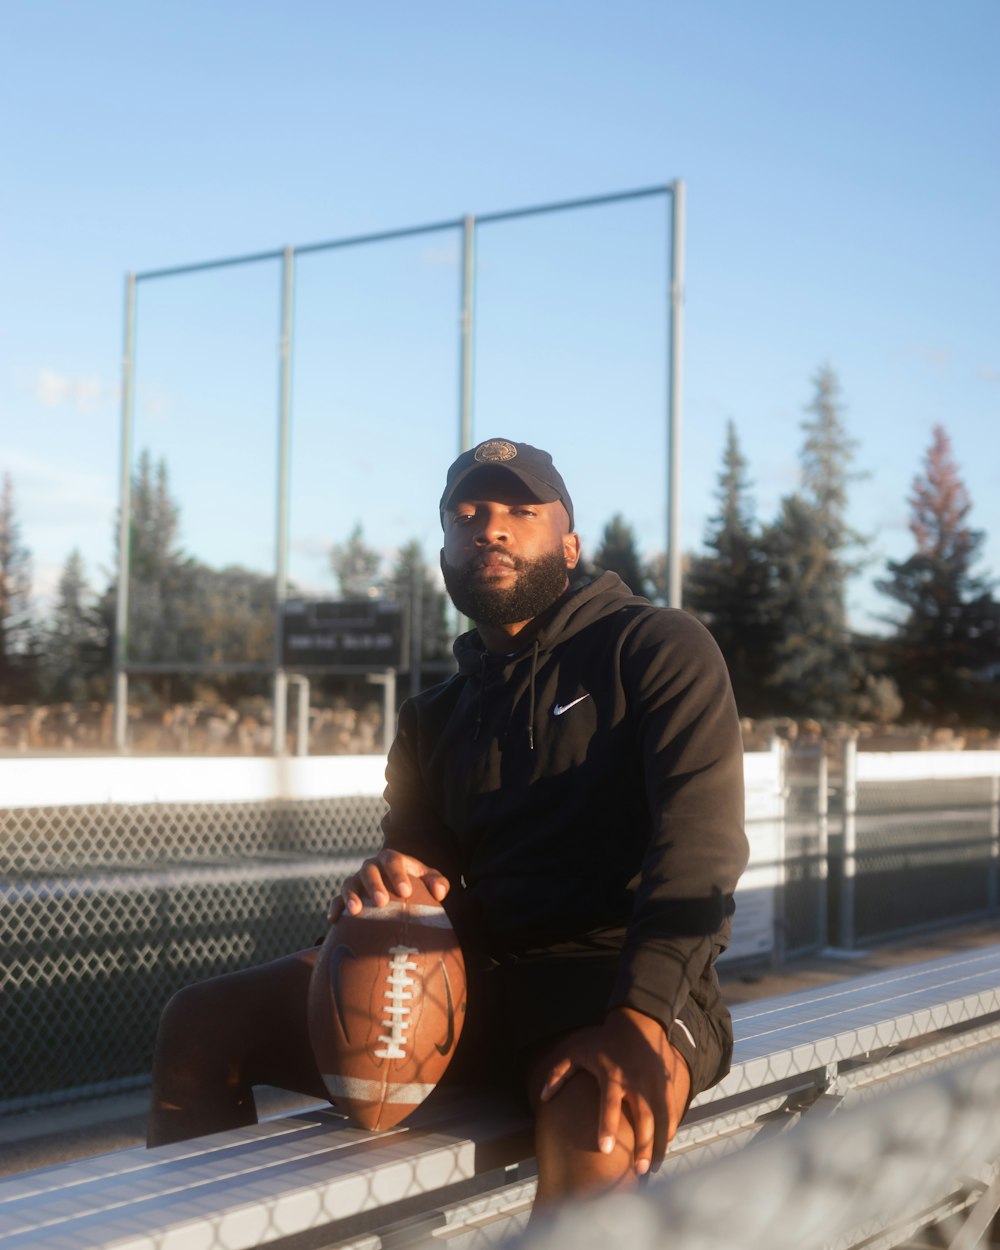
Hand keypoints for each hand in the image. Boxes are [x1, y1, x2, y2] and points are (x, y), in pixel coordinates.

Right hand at [327, 849, 449, 922]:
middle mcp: (371, 867)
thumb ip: (437, 882)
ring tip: (356, 911)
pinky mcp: (344, 896)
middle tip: (382, 902)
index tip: (405, 892)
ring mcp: (356, 881)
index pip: (393, 861)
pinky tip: (334, 920)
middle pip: (369, 870)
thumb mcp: (427, 880)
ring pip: (349, 883)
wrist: (394, 893)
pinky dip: (334, 908)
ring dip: (351, 895)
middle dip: (374, 885)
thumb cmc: (414, 886)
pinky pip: (335, 900)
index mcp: (391, 860)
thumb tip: (440, 893)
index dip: (398, 874)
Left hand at [537, 1007, 688, 1175]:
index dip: (608, 1126)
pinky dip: (669, 1129)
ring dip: (657, 1144)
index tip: (605, 1149)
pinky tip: (664, 1147)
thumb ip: (559, 1073)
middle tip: (637, 1171)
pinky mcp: (666, 1084)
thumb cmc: (604, 1041)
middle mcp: (635, 1081)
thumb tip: (543, 1097)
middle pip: (642, 1116)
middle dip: (642, 1145)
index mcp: (612, 1074)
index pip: (610, 1103)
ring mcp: (654, 1083)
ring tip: (651, 1169)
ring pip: (660, 1118)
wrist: (639, 1021)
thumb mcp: (578, 1051)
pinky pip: (670, 1110)